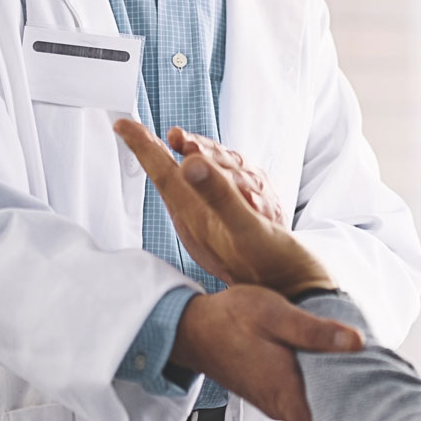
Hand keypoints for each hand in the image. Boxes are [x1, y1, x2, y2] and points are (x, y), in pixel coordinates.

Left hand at [115, 118, 333, 296]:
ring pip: (204, 182)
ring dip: (200, 159)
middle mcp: (204, 219)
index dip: (143, 146)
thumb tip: (188, 162)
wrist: (297, 295)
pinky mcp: (239, 227)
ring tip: (186, 144)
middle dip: (171, 148)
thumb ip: (218, 194)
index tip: (122, 124)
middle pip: (180, 174)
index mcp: (199, 216)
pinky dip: (226, 179)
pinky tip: (226, 177)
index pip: (164, 173)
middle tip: (167, 131)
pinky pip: (225, 196)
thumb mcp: (246, 228)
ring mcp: (220, 224)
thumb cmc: (275, 265)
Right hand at [171, 288, 362, 420]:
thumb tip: (357, 342)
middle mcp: (281, 406)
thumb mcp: (275, 314)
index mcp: (286, 391)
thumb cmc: (231, 319)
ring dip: (339, 412)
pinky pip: (304, 408)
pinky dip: (323, 402)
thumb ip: (315, 331)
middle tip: (387, 409)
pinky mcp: (271, 394)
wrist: (193, 329)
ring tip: (371, 395)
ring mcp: (275, 403)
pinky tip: (339, 382)